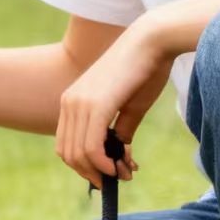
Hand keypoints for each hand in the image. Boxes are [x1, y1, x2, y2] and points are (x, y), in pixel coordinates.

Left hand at [55, 17, 169, 187]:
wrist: (153, 40)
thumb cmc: (145, 69)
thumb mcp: (129, 106)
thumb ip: (120, 131)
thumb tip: (119, 157)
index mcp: (72, 101)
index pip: (66, 144)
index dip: (84, 165)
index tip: (107, 173)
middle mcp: (69, 103)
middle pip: (68, 154)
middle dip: (92, 172)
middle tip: (117, 179)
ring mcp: (79, 104)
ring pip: (78, 154)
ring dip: (100, 171)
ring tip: (124, 175)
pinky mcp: (95, 105)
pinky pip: (90, 146)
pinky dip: (103, 163)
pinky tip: (118, 167)